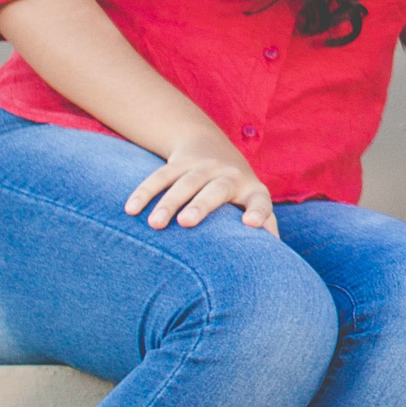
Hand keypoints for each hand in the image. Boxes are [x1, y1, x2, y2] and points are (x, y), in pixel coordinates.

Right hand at [124, 132, 278, 235]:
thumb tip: (275, 259)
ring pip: (185, 182)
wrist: (212, 147)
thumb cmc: (237, 192)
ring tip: (155, 225)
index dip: (258, 211)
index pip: (260, 201)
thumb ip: (265, 226)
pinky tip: (130, 210)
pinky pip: (159, 176)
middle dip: (202, 205)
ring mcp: (203, 166)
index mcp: (253, 190)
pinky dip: (144, 192)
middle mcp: (229, 175)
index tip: (251, 224)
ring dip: (168, 202)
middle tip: (187, 222)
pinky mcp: (179, 163)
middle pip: (217, 189)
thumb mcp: (254, 203)